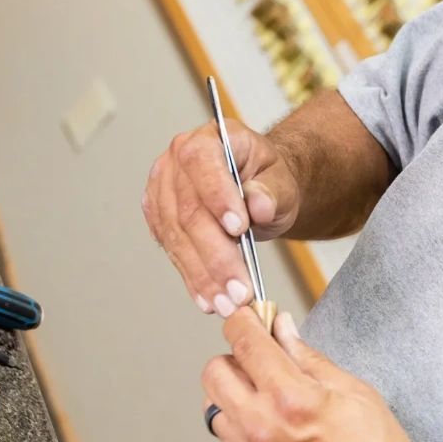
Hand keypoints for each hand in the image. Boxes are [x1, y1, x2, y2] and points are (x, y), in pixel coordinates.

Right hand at [143, 117, 298, 315]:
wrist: (257, 191)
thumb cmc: (268, 180)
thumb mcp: (283, 181)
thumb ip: (273, 190)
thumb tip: (258, 204)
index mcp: (209, 139)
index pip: (203, 164)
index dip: (218, 198)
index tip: (239, 229)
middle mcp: (177, 161)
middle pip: (188, 211)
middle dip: (216, 255)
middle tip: (238, 287)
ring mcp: (162, 190)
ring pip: (177, 238)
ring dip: (203, 276)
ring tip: (228, 302)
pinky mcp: (159, 218)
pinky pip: (173, 251)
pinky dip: (193, 278)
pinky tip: (209, 298)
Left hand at [203, 309, 427, 441]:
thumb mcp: (357, 394)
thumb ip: (310, 359)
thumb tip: (283, 330)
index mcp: (290, 398)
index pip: (244, 341)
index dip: (242, 320)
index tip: (248, 316)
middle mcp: (259, 428)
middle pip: (214, 372)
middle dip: (235, 358)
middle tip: (264, 361)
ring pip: (214, 408)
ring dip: (234, 394)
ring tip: (268, 399)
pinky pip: (227, 441)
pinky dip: (241, 426)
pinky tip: (273, 430)